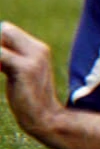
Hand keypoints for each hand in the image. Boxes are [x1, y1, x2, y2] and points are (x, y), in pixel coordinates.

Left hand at [0, 21, 63, 137]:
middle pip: (4, 30)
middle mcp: (38, 49)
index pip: (7, 30)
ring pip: (0, 39)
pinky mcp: (25, 69)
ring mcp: (33, 58)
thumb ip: (8, 60)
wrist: (46, 119)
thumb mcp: (19, 74)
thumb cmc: (28, 99)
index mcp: (38, 48)